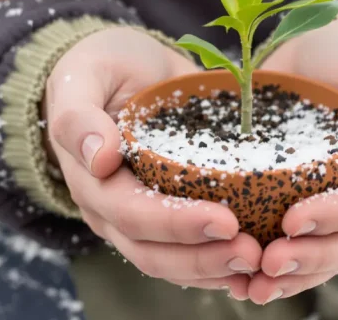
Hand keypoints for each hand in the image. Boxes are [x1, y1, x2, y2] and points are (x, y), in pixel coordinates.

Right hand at [44, 27, 261, 298]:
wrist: (121, 68)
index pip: (132, 214)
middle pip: (151, 252)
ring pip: (171, 263)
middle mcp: (111, 209)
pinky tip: (254, 266)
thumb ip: (79, 115)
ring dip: (213, 269)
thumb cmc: (101, 67)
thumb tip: (101, 159)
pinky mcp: (164, 215)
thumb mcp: (84, 75)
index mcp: (91, 179)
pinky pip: (187, 253)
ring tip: (258, 263)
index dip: (176, 224)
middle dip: (202, 258)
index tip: (226, 221)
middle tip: (253, 254)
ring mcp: (136, 218)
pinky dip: (217, 265)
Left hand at [248, 19, 337, 303]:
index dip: (336, 216)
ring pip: (326, 259)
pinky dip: (279, 274)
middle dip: (312, 257)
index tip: (293, 220)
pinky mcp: (306, 212)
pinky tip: (245, 285)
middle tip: (268, 263)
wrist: (320, 53)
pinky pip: (301, 253)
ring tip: (254, 286)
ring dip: (293, 278)